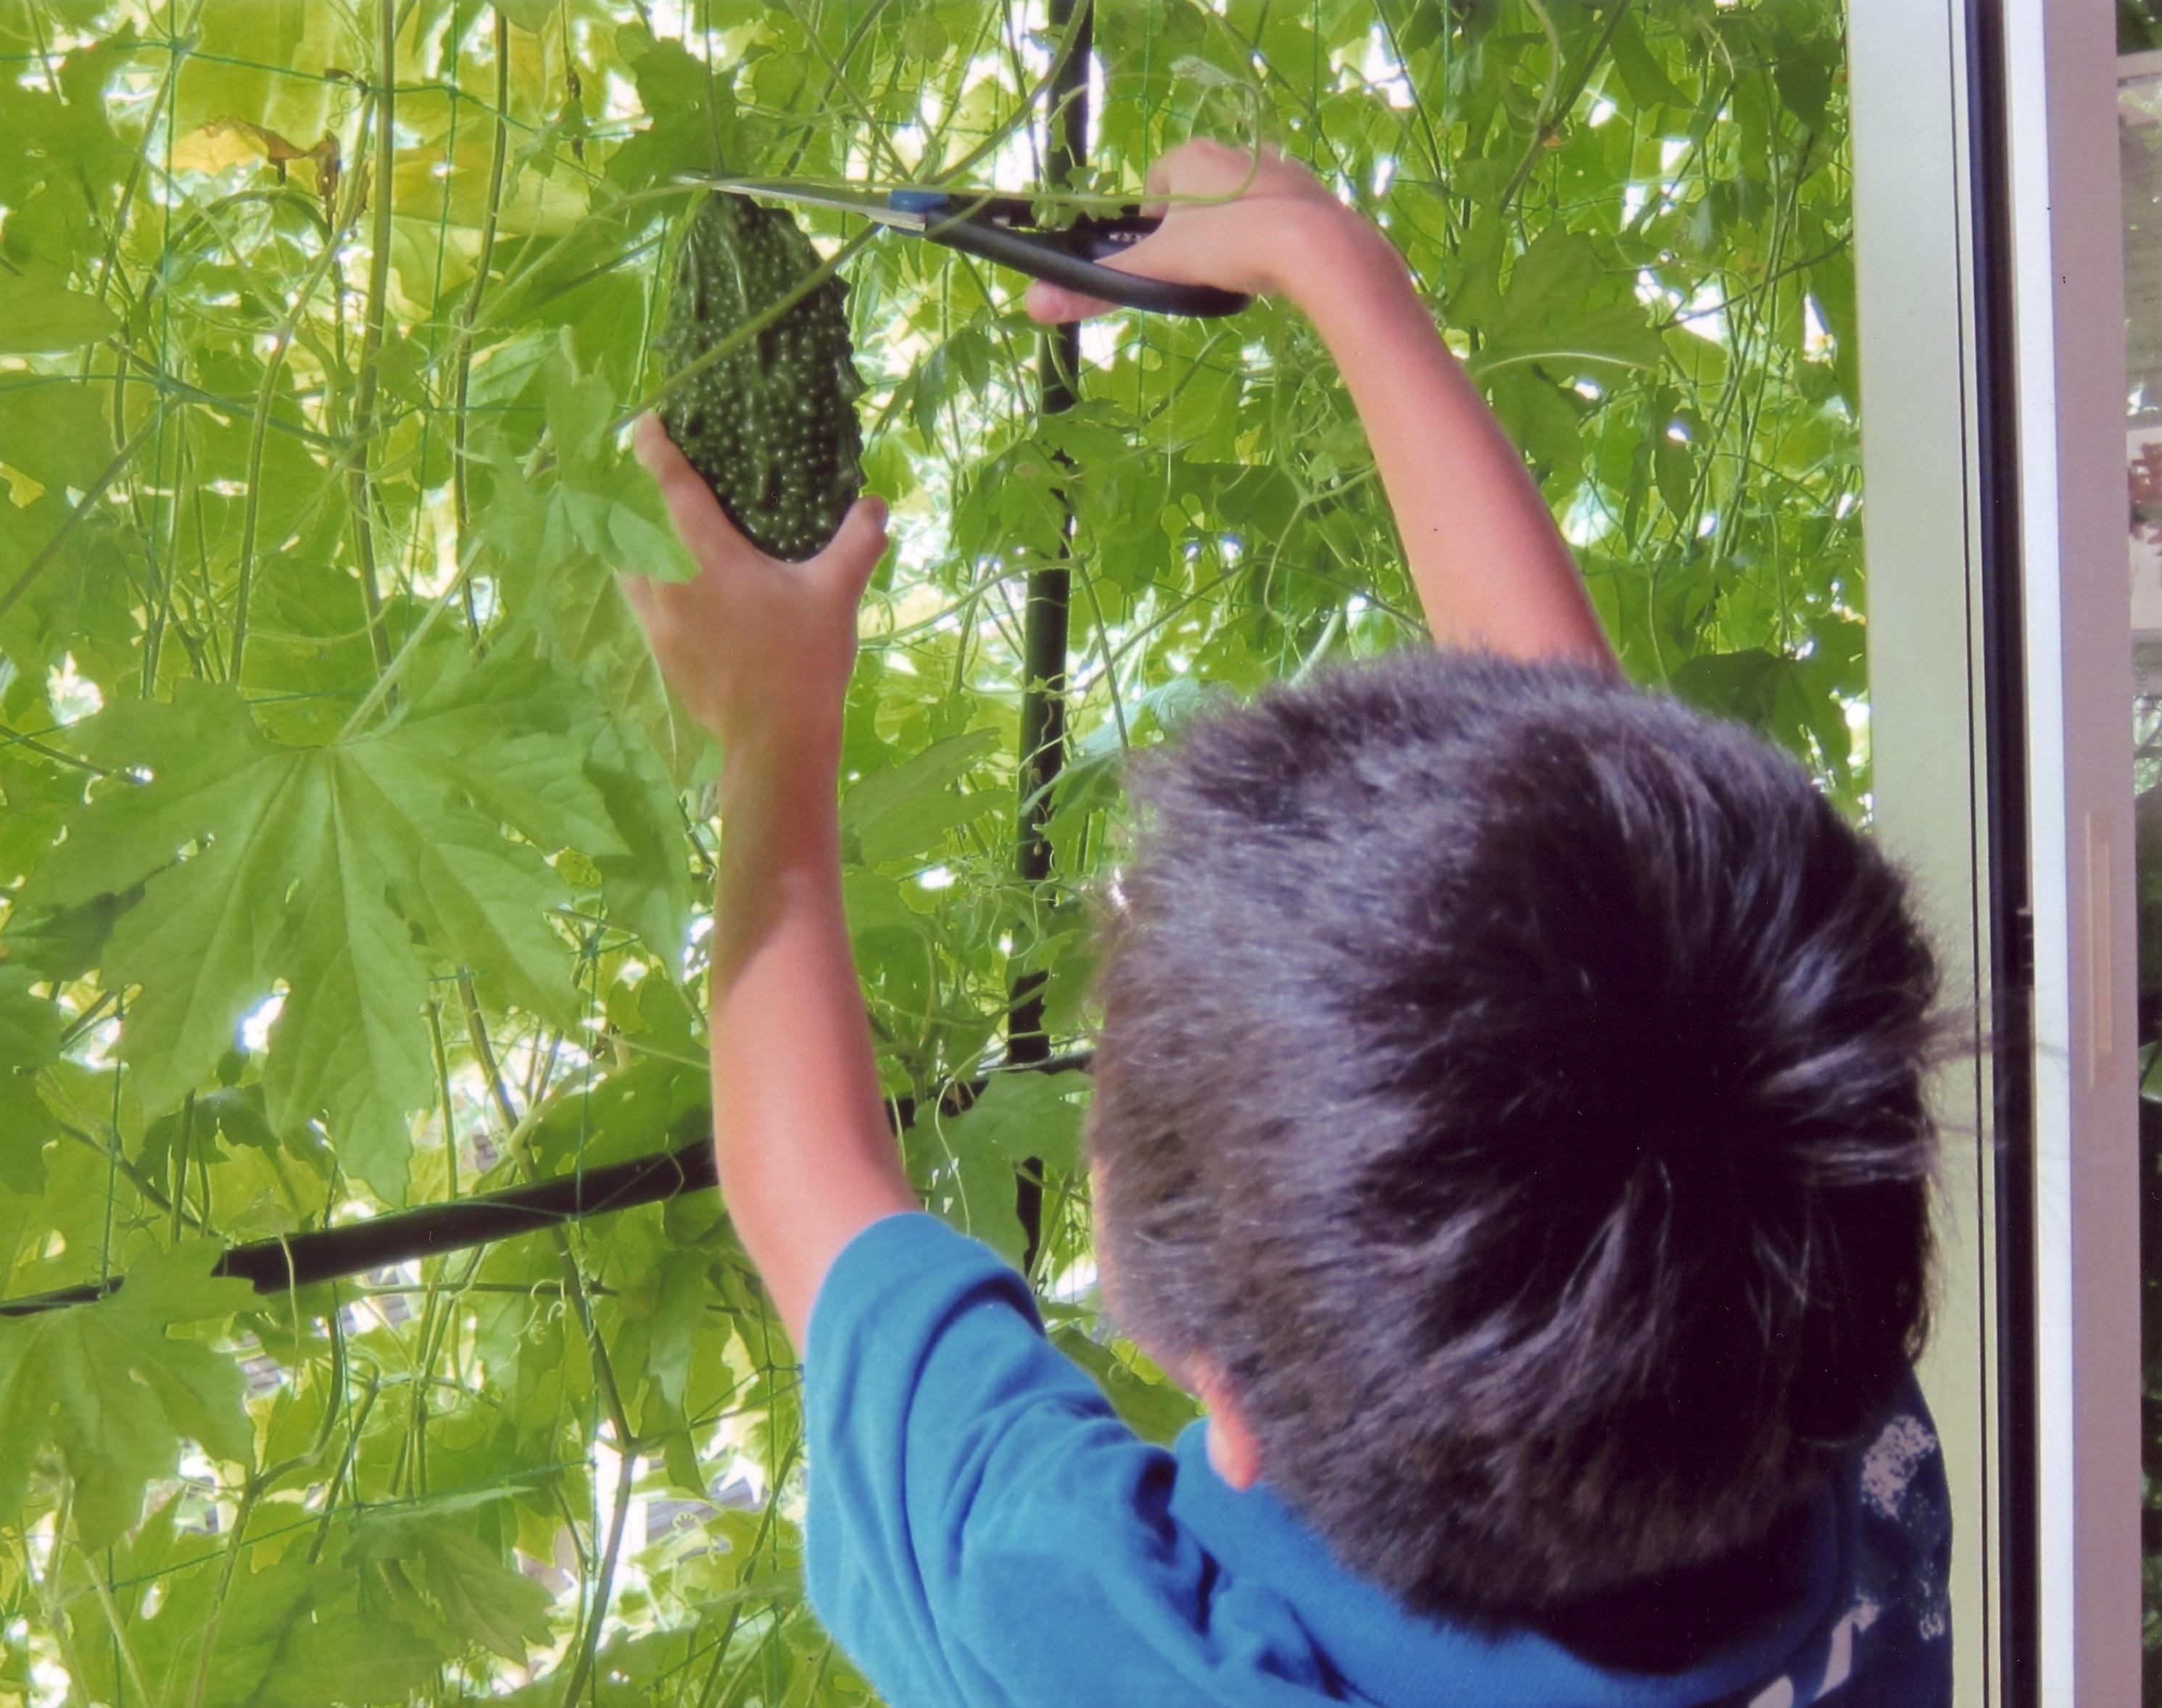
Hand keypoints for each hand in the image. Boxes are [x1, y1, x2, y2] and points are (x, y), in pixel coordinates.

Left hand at [622, 414, 888, 768]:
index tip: (643, 423)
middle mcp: (668, 582)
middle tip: (648, 469)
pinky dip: (639, 574)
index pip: (668, 488)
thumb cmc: (804, 661)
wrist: (774, 739)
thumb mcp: (836, 596)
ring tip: (648, 522)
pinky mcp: (658, 649)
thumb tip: (877, 504)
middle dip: (634, 490)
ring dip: (631, 535)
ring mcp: (657, 619)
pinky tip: (662, 580)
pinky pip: (635, 597)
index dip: (651, 449)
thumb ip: (856, 542)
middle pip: (631, 520)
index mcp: (707, 558)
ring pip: (626, 561)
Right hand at [1023, 137, 1359, 322]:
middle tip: (1200, 268)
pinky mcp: (1310, 192)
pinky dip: (1270, 237)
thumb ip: (1100, 287)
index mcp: (1191, 157)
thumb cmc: (1228, 245)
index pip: (1159, 180)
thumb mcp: (1158, 268)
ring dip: (1232, 231)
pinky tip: (1272, 267)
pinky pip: (1278, 212)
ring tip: (1237, 269)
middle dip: (1195, 227)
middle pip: (1199, 190)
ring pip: (1238, 201)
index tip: (1165, 255)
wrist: (1314, 246)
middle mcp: (1234, 151)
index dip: (1155, 222)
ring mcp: (1276, 169)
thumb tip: (1034, 305)